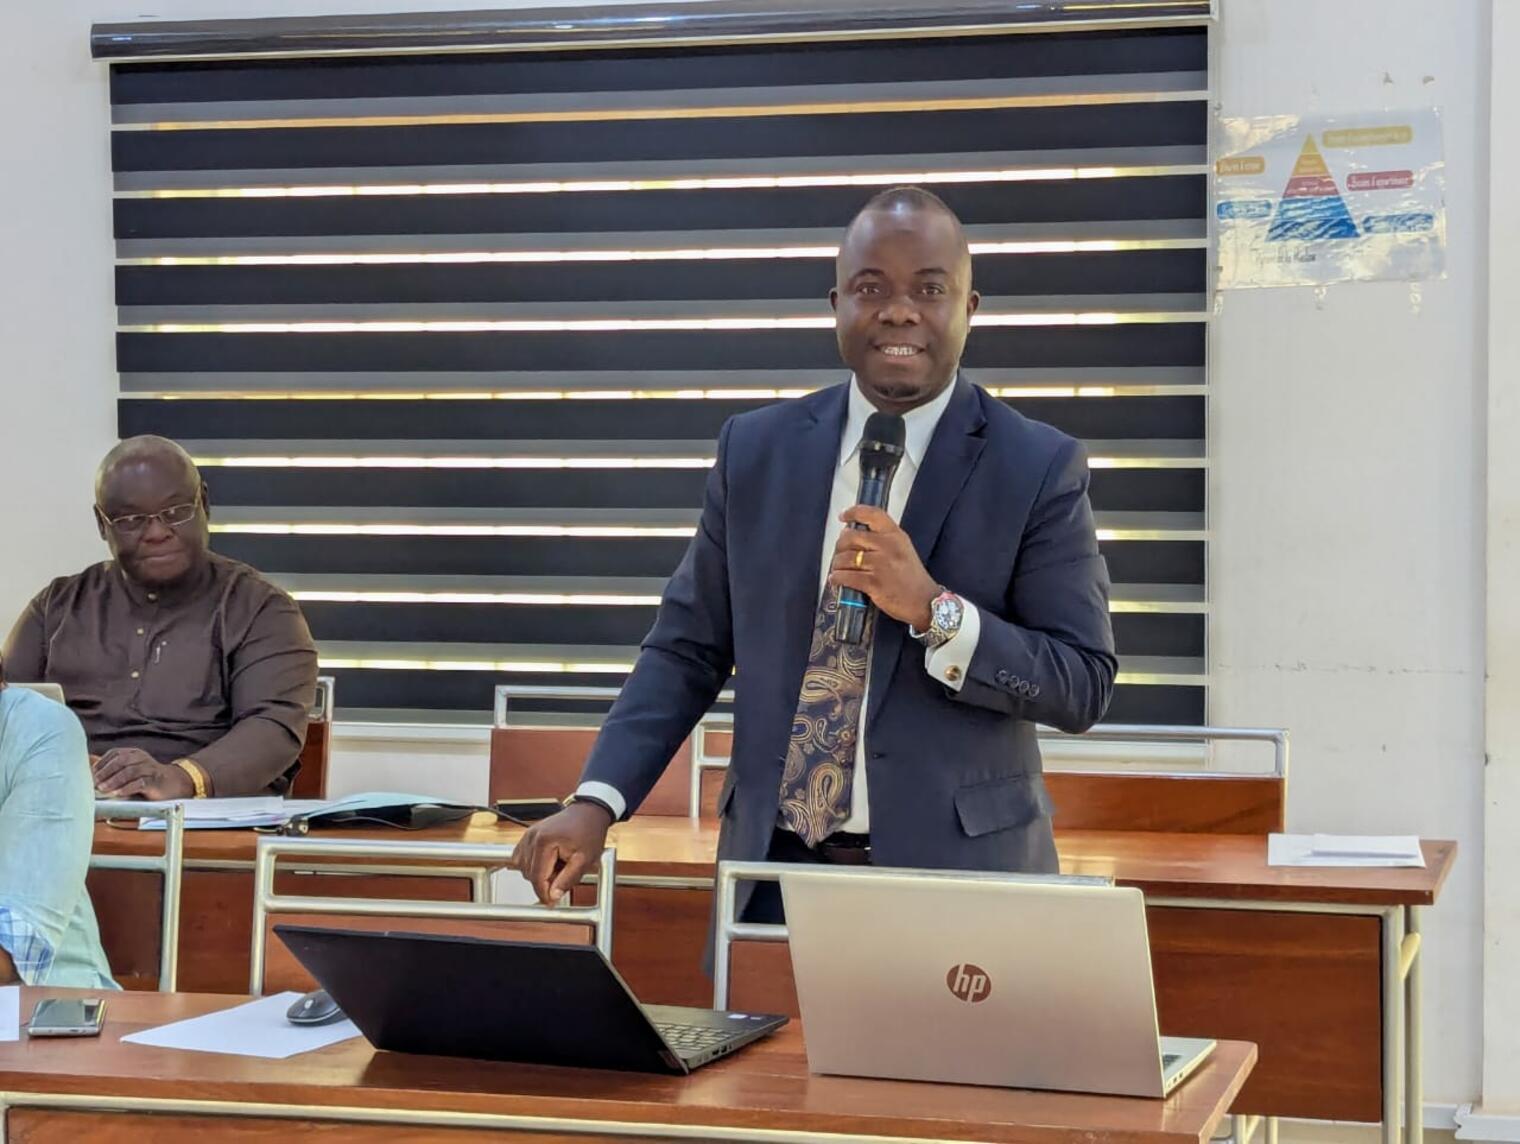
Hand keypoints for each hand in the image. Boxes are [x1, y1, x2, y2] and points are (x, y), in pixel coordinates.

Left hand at [93, 749, 193, 799]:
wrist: (172, 784)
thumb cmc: (145, 778)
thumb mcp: (129, 770)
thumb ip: (112, 769)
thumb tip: (89, 771)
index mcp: (133, 753)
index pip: (115, 754)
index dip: (101, 764)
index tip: (90, 775)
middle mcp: (141, 758)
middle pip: (121, 761)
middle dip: (106, 772)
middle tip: (95, 783)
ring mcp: (150, 768)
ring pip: (130, 771)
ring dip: (114, 780)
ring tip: (103, 789)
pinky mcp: (155, 781)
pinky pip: (140, 783)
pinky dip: (127, 788)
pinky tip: (118, 793)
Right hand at [511, 802, 613, 904]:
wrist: (588, 812)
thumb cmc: (589, 832)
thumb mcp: (585, 860)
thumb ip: (568, 880)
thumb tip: (553, 897)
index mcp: (544, 842)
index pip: (537, 877)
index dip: (544, 894)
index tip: (552, 903)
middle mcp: (532, 837)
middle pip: (529, 874)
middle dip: (545, 881)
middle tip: (564, 875)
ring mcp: (528, 835)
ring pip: (524, 868)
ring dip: (540, 873)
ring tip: (559, 865)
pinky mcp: (528, 836)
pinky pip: (522, 859)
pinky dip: (533, 865)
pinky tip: (549, 862)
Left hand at [828, 505, 940, 629]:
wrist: (924, 602)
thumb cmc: (912, 578)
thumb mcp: (903, 549)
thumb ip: (883, 539)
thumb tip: (853, 534)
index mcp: (896, 535)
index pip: (872, 514)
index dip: (854, 512)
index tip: (843, 516)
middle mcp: (888, 546)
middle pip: (851, 537)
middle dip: (840, 546)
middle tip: (839, 553)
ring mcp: (880, 565)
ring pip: (845, 558)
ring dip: (836, 564)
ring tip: (838, 569)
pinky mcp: (874, 583)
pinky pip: (845, 576)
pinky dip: (837, 578)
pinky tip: (837, 579)